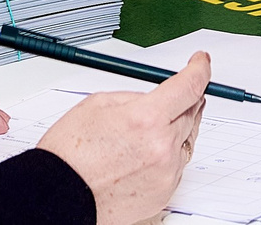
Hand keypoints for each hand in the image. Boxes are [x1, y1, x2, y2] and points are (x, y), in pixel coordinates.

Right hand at [37, 52, 206, 224]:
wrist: (59, 197)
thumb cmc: (70, 154)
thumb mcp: (98, 104)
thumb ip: (136, 97)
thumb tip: (158, 96)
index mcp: (145, 119)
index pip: (189, 87)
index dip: (200, 70)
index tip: (201, 63)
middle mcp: (161, 147)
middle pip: (191, 112)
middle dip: (185, 100)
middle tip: (175, 96)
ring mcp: (165, 173)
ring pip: (185, 140)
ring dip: (174, 129)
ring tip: (144, 132)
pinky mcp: (164, 193)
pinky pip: (176, 166)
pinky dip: (166, 156)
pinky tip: (142, 155)